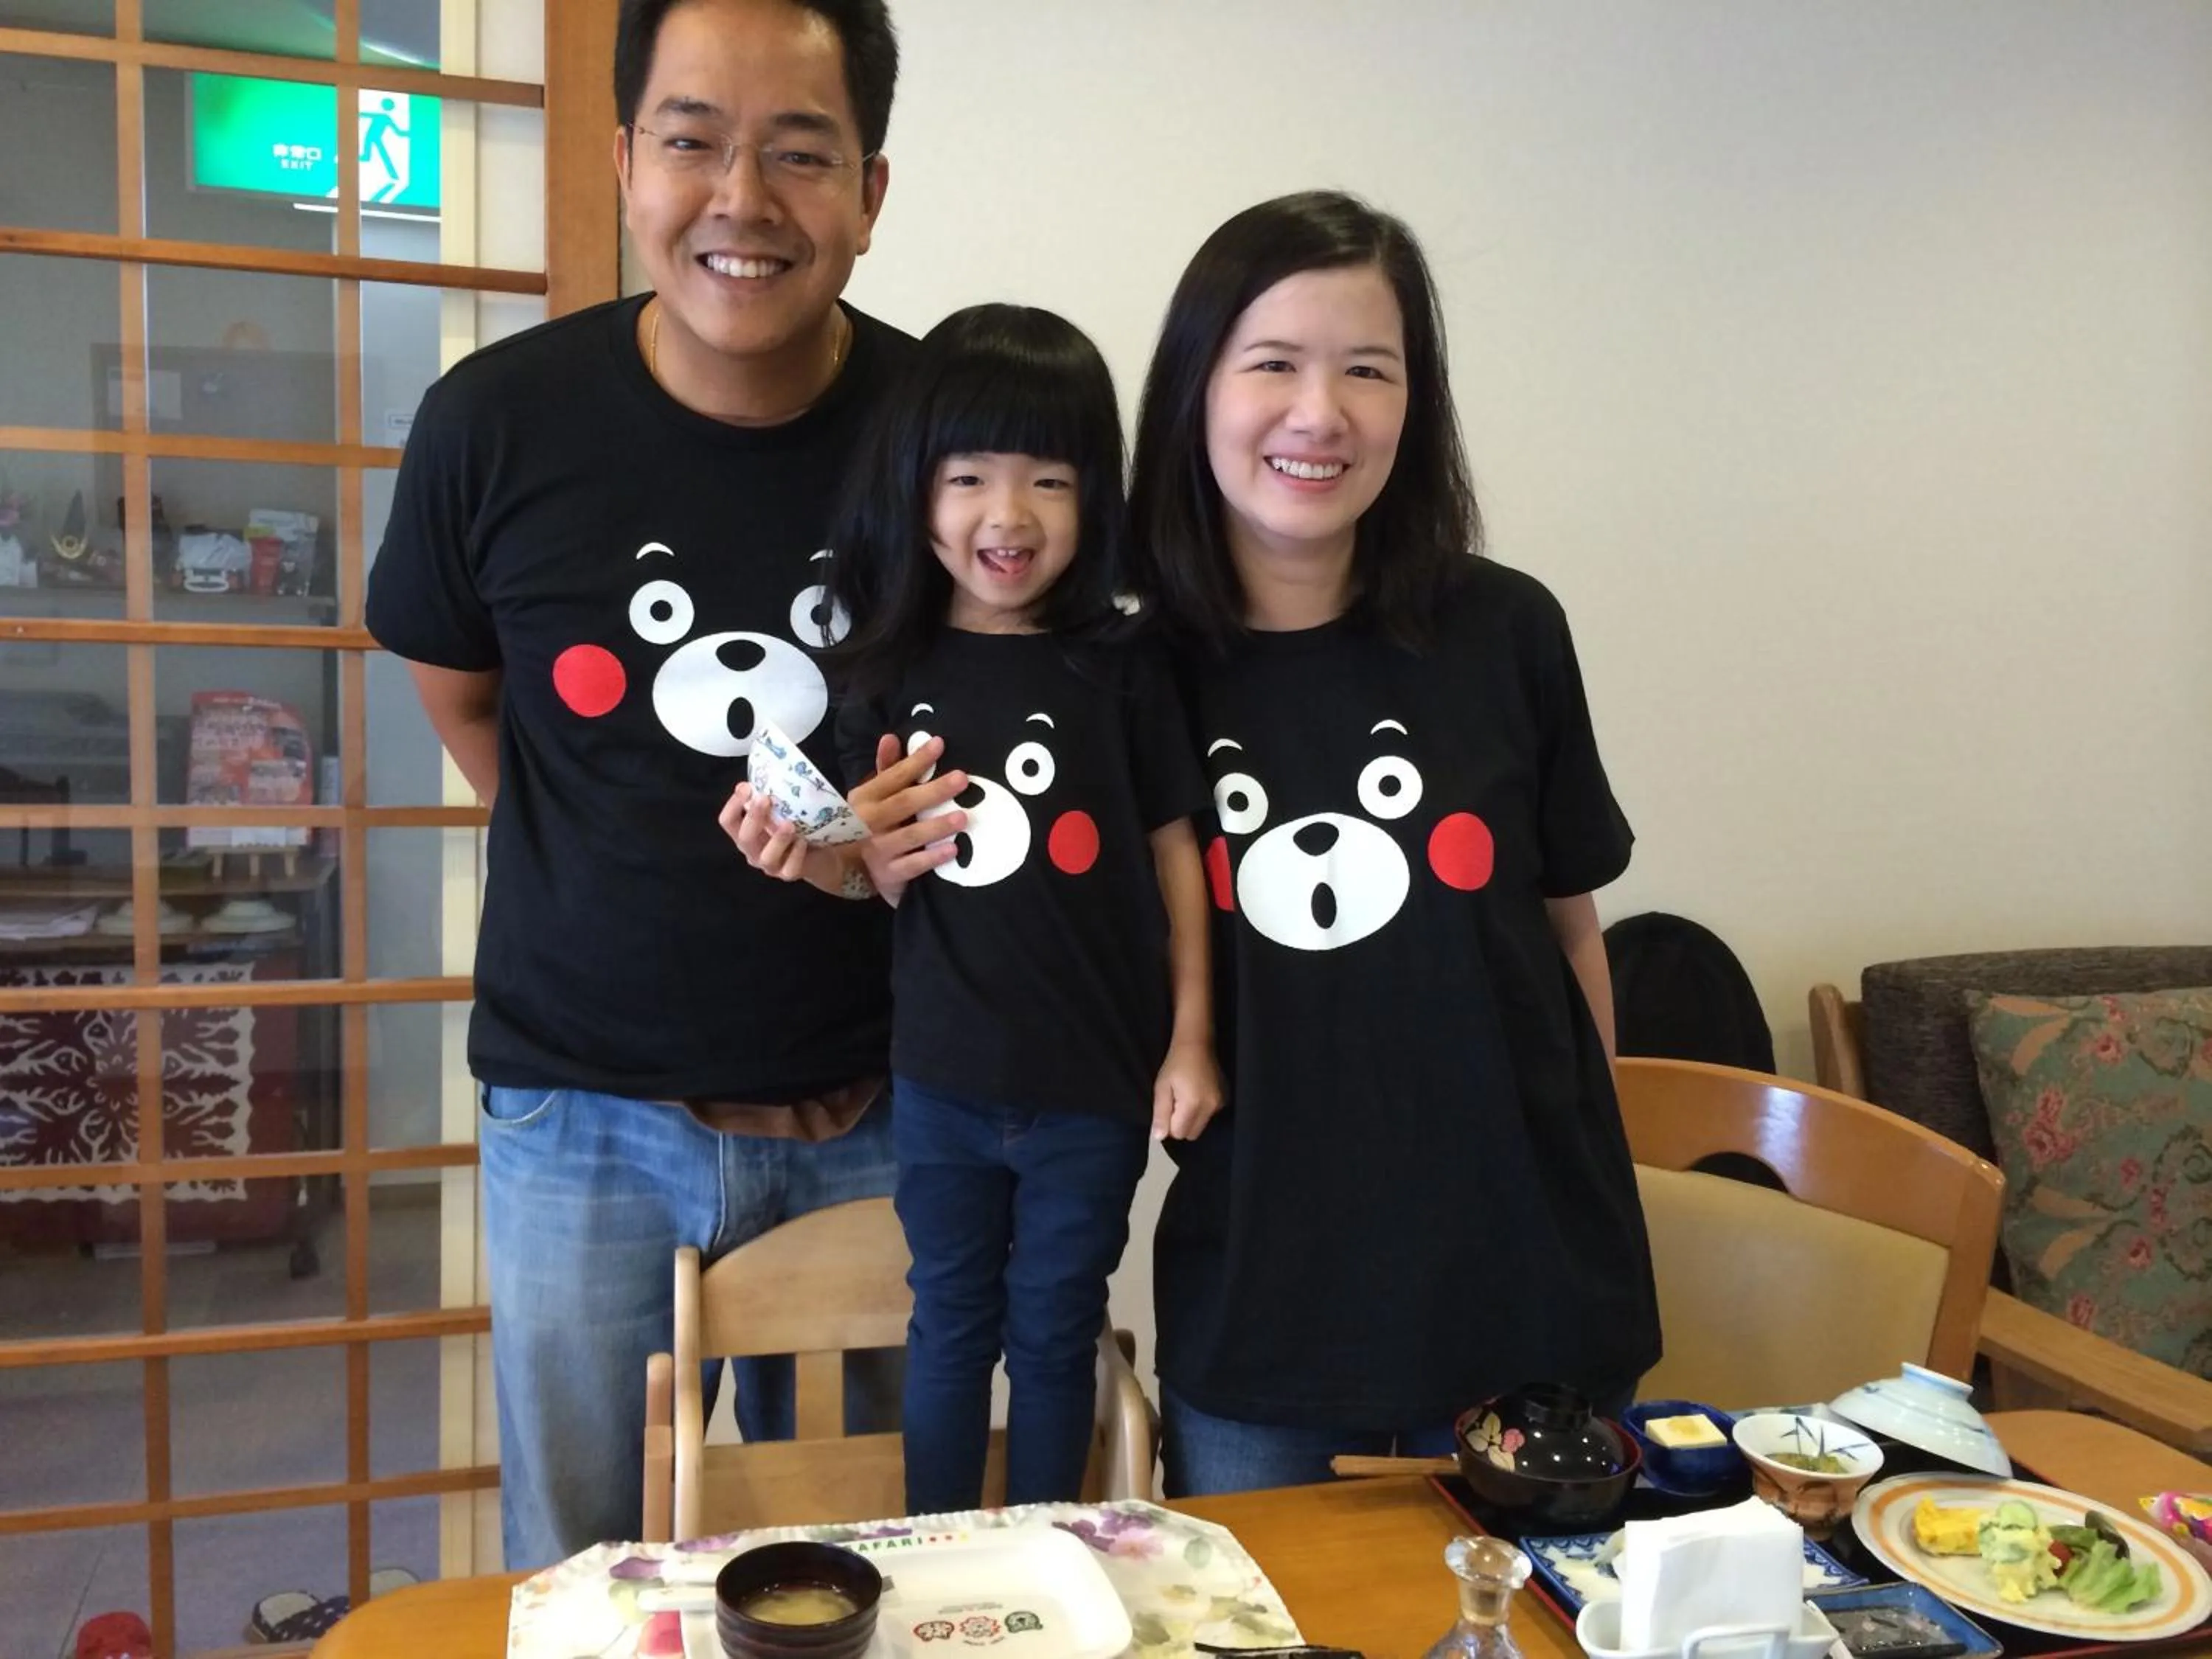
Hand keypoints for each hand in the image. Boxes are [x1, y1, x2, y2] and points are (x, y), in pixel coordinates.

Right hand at [718, 781, 811, 881]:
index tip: (746, 787)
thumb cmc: (795, 827)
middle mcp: (753, 850)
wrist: (820, 853)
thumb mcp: (781, 811)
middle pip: (744, 838)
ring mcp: (770, 865)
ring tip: (789, 824)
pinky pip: (789, 868)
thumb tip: (763, 778)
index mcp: (746, 832)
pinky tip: (802, 841)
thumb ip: (770, 799)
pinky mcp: (788, 874)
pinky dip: (796, 854)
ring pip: (766, 857)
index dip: (733, 804)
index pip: (728, 821)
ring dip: (777, 839)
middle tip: (765, 798)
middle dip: (754, 817)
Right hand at [848, 733, 968, 905]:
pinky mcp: (887, 874)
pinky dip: (932, 858)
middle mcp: (868, 822)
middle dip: (934, 790)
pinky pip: (912, 866)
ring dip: (936, 826)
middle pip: (904, 803)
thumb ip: (886, 769)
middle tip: (962, 779)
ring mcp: (877, 849)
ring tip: (962, 817)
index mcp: (865, 797)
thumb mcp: (872, 797)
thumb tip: (891, 737)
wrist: (847, 870)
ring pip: (909, 835)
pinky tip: (952, 850)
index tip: (940, 744)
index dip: (916, 761)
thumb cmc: (868, 825)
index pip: (893, 775)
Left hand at [1152, 1038, 1222, 1139]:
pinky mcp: (1225, 1100)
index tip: (1169, 1106)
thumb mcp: (1161, 1088)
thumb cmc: (1175, 1064)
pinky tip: (1198, 1093)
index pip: (1179, 1133)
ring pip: (1201, 1126)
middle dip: (1181, 1124)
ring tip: (1187, 1096)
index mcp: (1192, 1104)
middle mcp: (1210, 1108)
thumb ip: (1160, 1114)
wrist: (1196, 1045)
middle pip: (1192, 1134)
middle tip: (1177, 1102)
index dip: (1170, 1124)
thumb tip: (1159, 1137)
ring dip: (1192, 1118)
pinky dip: (1202, 1111)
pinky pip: (1210, 1116)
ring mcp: (1220, 1104)